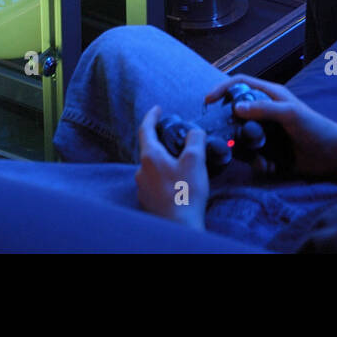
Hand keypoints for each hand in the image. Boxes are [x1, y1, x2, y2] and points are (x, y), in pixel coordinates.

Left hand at [135, 105, 207, 230]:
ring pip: (153, 167)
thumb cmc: (186, 193)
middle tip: (177, 140)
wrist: (180, 227)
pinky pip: (155, 182)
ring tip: (182, 164)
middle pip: (150, 149)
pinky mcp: (147, 201)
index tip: (158, 109)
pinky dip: (165, 178)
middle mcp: (141, 171)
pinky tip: (178, 183)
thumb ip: (194, 139)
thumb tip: (193, 131)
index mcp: (150, 157)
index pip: (145, 129)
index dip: (151, 116)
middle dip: (162, 142)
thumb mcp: (195, 160)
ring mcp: (142, 188)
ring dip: (165, 162)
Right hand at [204, 75, 336, 182]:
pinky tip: (269, 168)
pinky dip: (257, 164)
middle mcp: (265, 112)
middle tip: (225, 139)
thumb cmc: (316, 128)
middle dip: (229, 127)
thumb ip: (264, 108)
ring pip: (241, 138)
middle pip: (235, 113)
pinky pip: (252, 157)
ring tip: (258, 158)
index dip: (222, 88)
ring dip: (245, 150)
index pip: (240, 83)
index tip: (208, 101)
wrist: (333, 156)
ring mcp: (265, 133)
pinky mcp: (268, 152)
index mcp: (270, 95)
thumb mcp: (290, 114)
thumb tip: (236, 107)